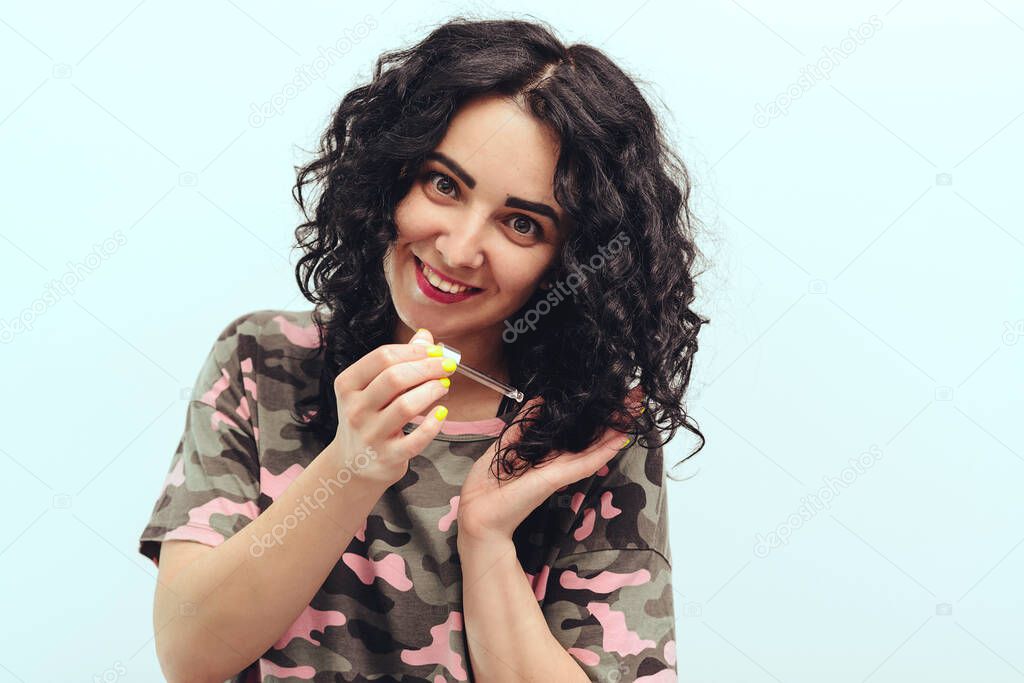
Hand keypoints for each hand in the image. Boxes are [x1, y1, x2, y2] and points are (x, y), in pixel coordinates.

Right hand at [326, 328, 454, 486]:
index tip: (435, 351)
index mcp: (348, 385)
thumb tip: (425, 337)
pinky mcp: (387, 457)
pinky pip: (415, 439)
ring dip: (431, 390)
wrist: (353, 465)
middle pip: (394, 378)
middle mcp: (355, 409)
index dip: (414, 351)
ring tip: (444, 385)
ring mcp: (370, 435)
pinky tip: (442, 413)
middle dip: (427, 367)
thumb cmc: (368, 418)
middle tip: (447, 366)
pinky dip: (432, 424)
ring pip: (405, 406)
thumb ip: (397, 361)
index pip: (383, 357)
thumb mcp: (371, 388)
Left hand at [456, 396, 632, 546]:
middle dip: (613, 419)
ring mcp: (560, 471)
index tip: (610, 399)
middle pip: (592, 438)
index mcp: (547, 455)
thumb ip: (523, 424)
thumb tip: (539, 401)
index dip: (594, 417)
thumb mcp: (505, 443)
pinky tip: (620, 437)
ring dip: (616, 430)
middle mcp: (558, 462)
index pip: (576, 433)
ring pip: (595, 449)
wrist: (479, 512)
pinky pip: (585, 462)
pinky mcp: (556, 478)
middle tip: (635, 398)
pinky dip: (604, 450)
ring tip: (634, 411)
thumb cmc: (489, 484)